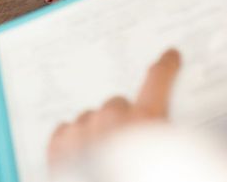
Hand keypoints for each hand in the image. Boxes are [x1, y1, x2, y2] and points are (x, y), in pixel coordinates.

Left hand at [47, 49, 180, 165]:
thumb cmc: (140, 173)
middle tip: (128, 145)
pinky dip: (73, 141)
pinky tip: (82, 160)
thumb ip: (164, 141)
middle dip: (124, 121)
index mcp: (147, 124)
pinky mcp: (58, 147)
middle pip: (117, 104)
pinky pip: (66, 131)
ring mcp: (81, 132)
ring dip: (97, 132)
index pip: (158, 82)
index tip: (168, 56)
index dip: (165, 68)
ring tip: (103, 160)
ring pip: (89, 118)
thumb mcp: (163, 159)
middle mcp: (112, 122)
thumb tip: (164, 137)